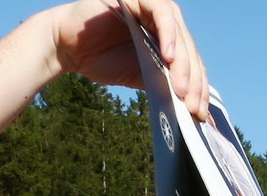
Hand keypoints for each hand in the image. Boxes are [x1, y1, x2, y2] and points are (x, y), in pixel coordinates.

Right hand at [48, 0, 207, 120]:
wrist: (67, 46)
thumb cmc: (100, 59)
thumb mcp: (138, 76)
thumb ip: (162, 82)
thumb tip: (188, 104)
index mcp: (167, 40)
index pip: (191, 63)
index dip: (198, 87)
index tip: (199, 113)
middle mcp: (165, 23)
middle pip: (189, 51)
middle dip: (193, 81)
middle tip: (192, 106)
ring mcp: (154, 8)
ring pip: (180, 35)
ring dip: (183, 64)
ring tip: (182, 89)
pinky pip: (162, 14)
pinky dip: (168, 36)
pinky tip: (167, 58)